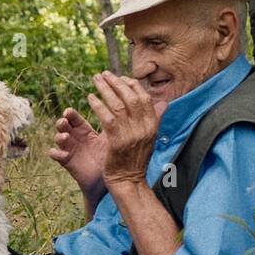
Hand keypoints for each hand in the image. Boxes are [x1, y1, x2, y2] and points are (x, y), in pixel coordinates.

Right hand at [47, 107, 107, 201]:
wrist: (109, 180)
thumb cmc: (113, 157)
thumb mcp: (112, 139)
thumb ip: (111, 125)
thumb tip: (115, 109)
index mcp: (85, 130)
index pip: (74, 118)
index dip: (70, 113)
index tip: (68, 112)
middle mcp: (75, 138)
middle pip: (62, 125)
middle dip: (61, 122)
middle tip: (64, 122)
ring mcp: (69, 149)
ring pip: (57, 138)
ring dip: (59, 136)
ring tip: (66, 137)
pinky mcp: (66, 161)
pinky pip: (55, 154)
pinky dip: (56, 153)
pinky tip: (64, 155)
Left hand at [86, 71, 168, 188]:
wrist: (128, 181)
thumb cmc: (136, 158)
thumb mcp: (149, 138)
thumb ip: (155, 118)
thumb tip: (164, 102)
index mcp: (153, 125)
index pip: (144, 98)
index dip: (132, 85)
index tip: (120, 78)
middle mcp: (144, 128)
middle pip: (130, 98)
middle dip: (116, 82)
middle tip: (104, 74)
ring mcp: (131, 135)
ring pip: (118, 105)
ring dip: (105, 89)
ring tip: (95, 80)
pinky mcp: (117, 142)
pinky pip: (106, 118)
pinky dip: (98, 105)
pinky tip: (90, 98)